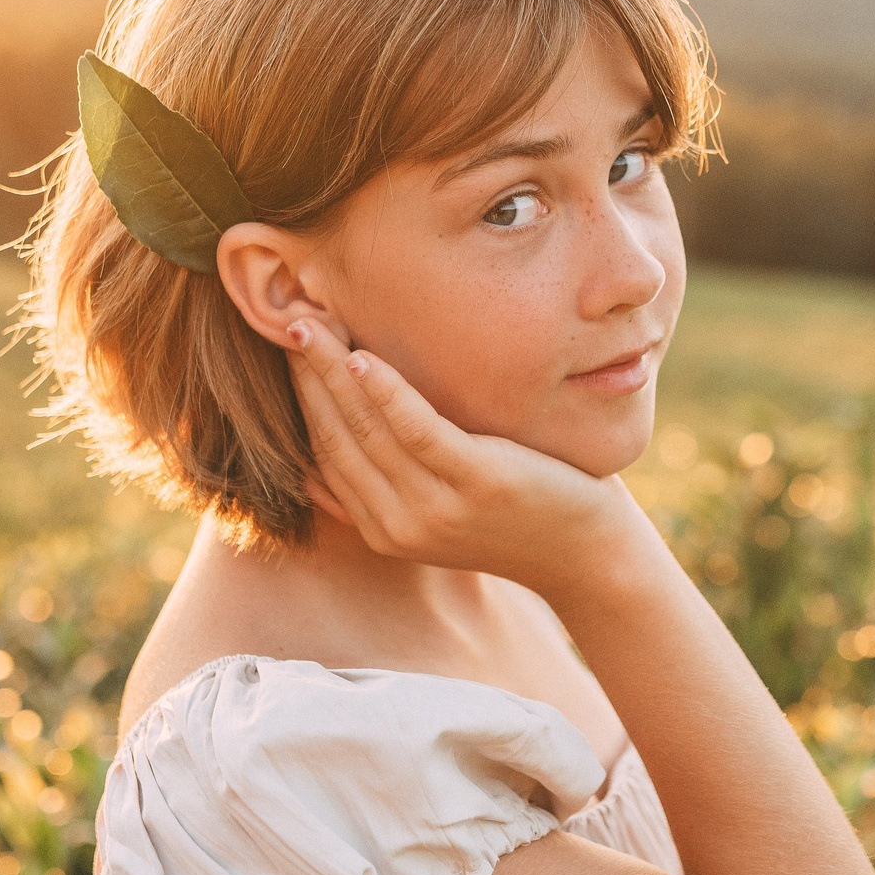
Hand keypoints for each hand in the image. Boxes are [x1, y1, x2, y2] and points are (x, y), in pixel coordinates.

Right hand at [283, 321, 656, 600]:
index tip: (286, 346)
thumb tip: (325, 456)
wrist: (588, 556)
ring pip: (366, 428)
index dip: (299, 396)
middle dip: (306, 375)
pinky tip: (362, 355)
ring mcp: (436, 508)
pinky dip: (385, 391)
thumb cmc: (518, 514)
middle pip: (334, 435)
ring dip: (332, 371)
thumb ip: (388, 485)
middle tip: (285, 319)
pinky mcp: (477, 483)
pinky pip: (418, 431)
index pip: (322, 452)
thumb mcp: (440, 508)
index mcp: (382, 528)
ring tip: (309, 323)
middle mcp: (399, 524)